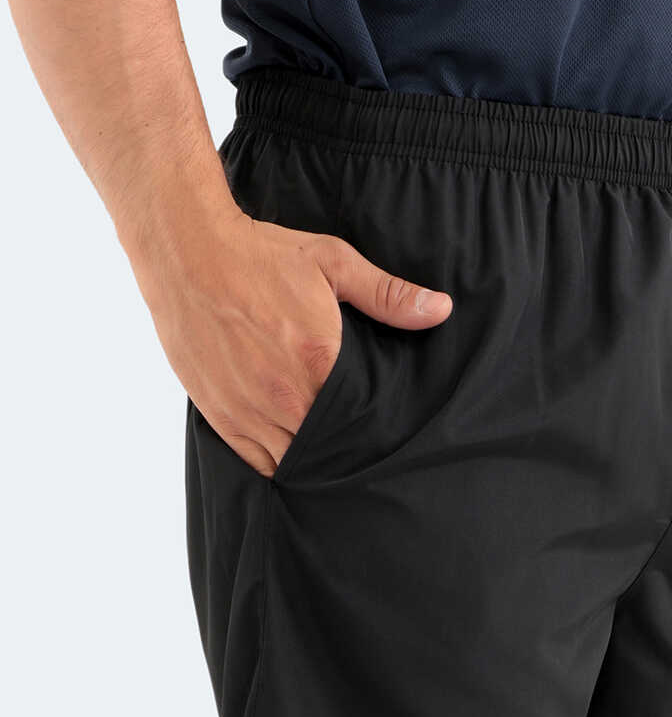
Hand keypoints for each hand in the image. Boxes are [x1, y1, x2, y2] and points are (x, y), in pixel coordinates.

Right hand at [132, 204, 451, 475]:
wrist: (187, 252)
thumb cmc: (260, 254)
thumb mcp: (332, 263)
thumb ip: (388, 294)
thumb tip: (440, 310)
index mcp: (319, 362)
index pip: (362, 421)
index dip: (376, 431)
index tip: (387, 432)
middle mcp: (285, 395)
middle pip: (331, 448)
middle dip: (348, 450)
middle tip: (364, 448)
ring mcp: (250, 410)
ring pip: (295, 462)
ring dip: (314, 460)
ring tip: (332, 454)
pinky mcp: (222, 416)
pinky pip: (258, 463)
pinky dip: (278, 464)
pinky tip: (294, 456)